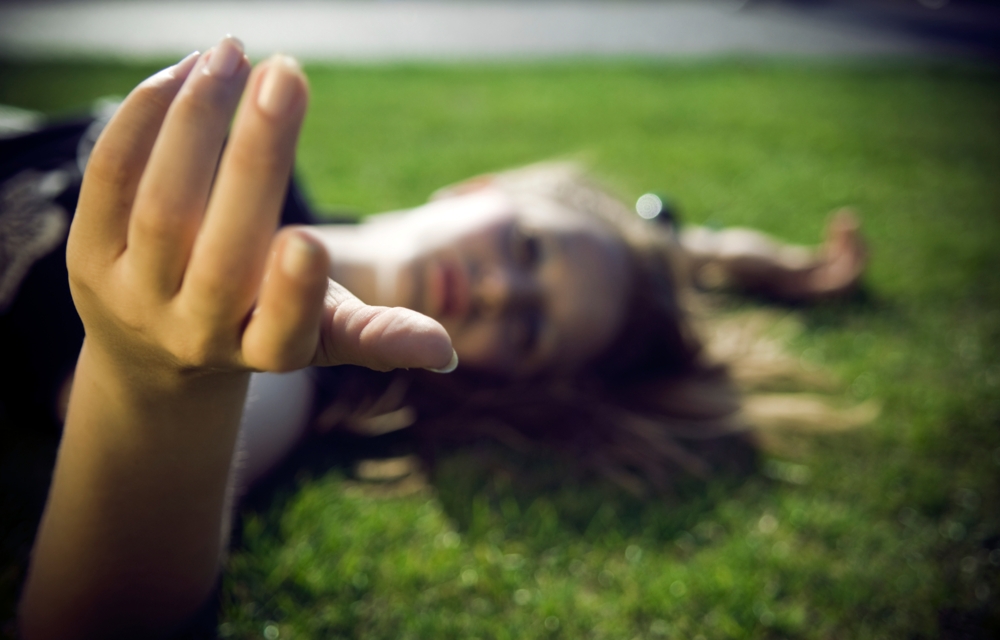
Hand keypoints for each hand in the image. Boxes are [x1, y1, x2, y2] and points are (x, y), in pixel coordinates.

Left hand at [68, 38, 454, 386]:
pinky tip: (188, 72)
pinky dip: (147, 118)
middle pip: (223, 253)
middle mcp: (197, 333)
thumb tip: (445, 355)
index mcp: (268, 352)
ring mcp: (136, 296)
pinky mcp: (88, 257)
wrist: (157, 352)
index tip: (307, 240)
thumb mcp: (324, 334)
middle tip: (286, 75)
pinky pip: (113, 178)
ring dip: (199, 121)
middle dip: (256, 160)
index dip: (293, 293)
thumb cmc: (264, 324)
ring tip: (235, 54)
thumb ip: (378, 335)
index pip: (284, 335)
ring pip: (164, 206)